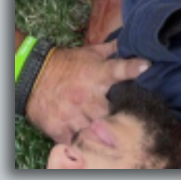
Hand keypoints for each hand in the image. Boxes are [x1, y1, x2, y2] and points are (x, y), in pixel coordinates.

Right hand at [26, 40, 148, 142]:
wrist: (33, 75)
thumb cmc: (66, 64)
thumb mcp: (89, 52)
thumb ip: (113, 50)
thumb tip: (132, 40)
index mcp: (96, 74)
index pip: (118, 69)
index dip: (134, 68)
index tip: (147, 66)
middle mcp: (86, 95)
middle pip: (110, 111)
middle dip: (113, 113)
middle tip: (113, 112)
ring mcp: (72, 113)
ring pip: (95, 128)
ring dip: (97, 127)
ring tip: (96, 122)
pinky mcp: (60, 127)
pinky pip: (77, 139)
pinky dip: (81, 137)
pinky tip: (82, 129)